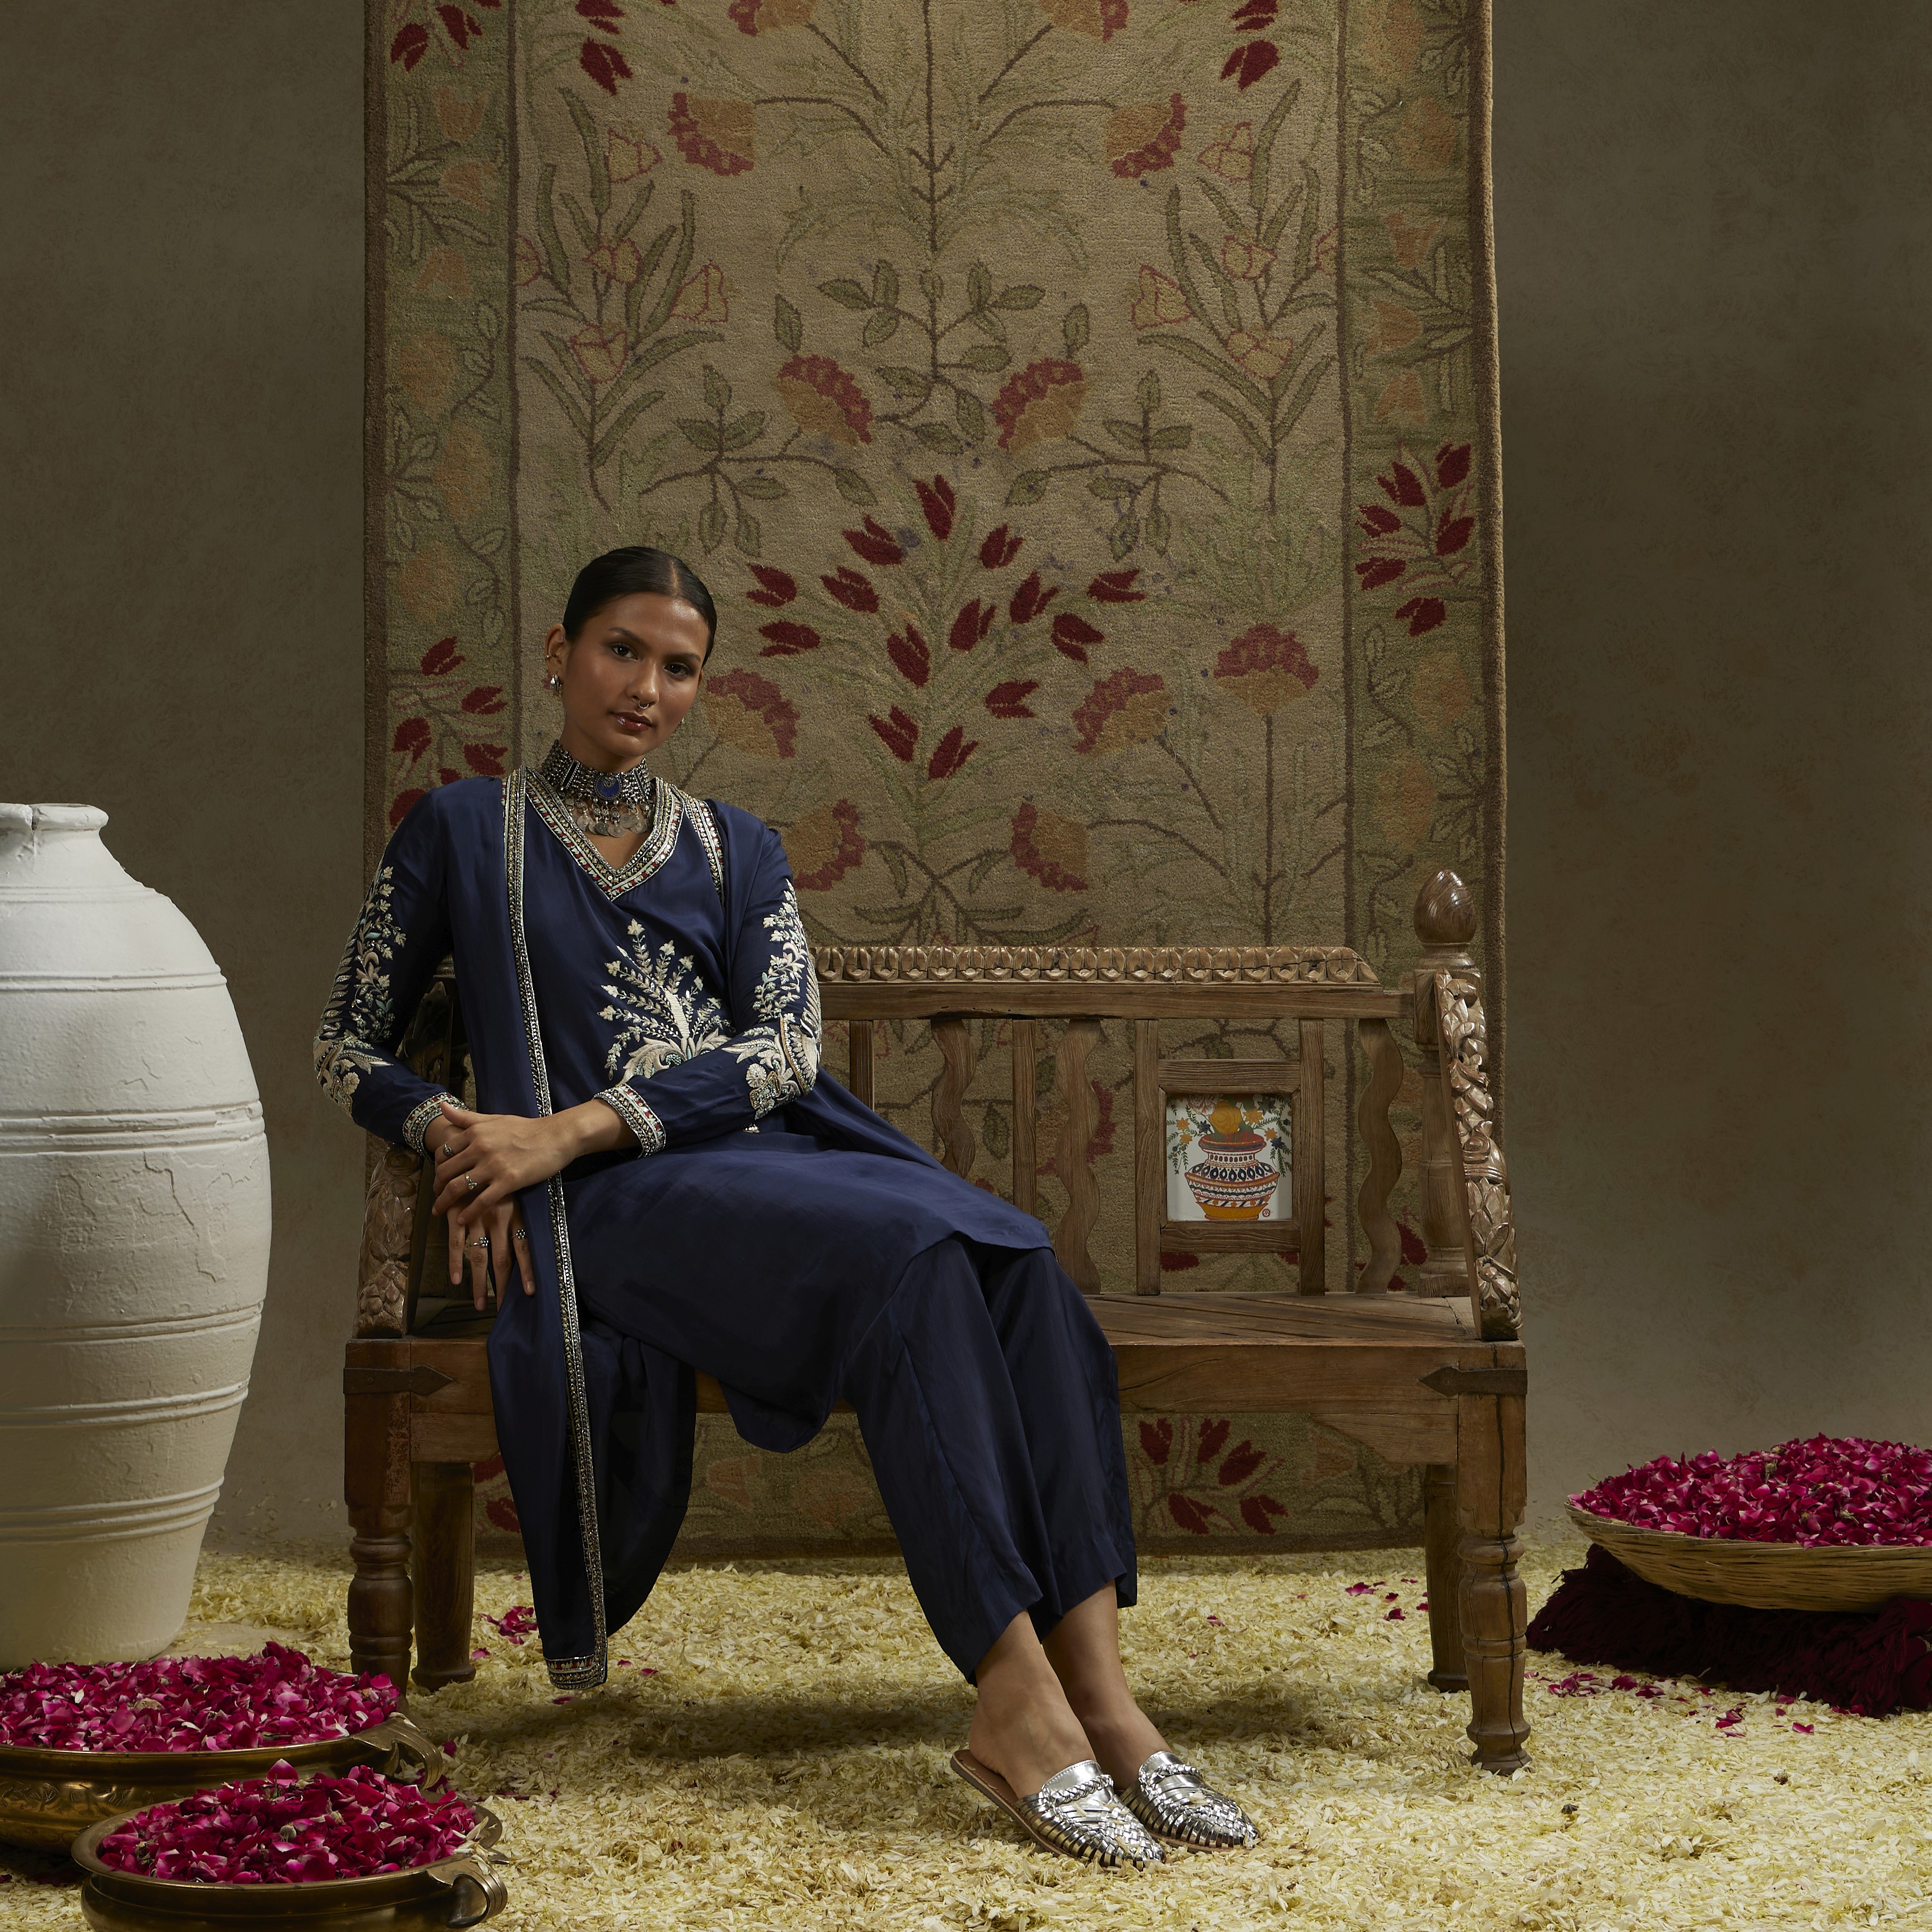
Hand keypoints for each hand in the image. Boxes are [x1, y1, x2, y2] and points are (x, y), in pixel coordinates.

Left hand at [431, 1098, 634, 1306]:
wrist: (556, 1136)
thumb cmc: (526, 1128)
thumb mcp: (494, 1119)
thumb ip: (467, 1117)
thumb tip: (440, 1106)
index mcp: (476, 1132)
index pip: (444, 1152)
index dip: (436, 1168)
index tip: (437, 1179)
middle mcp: (480, 1148)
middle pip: (446, 1172)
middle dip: (436, 1188)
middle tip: (435, 1199)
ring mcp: (494, 1165)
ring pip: (458, 1187)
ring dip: (445, 1203)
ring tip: (440, 1212)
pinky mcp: (508, 1181)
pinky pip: (482, 1200)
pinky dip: (469, 1212)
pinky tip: (462, 1219)